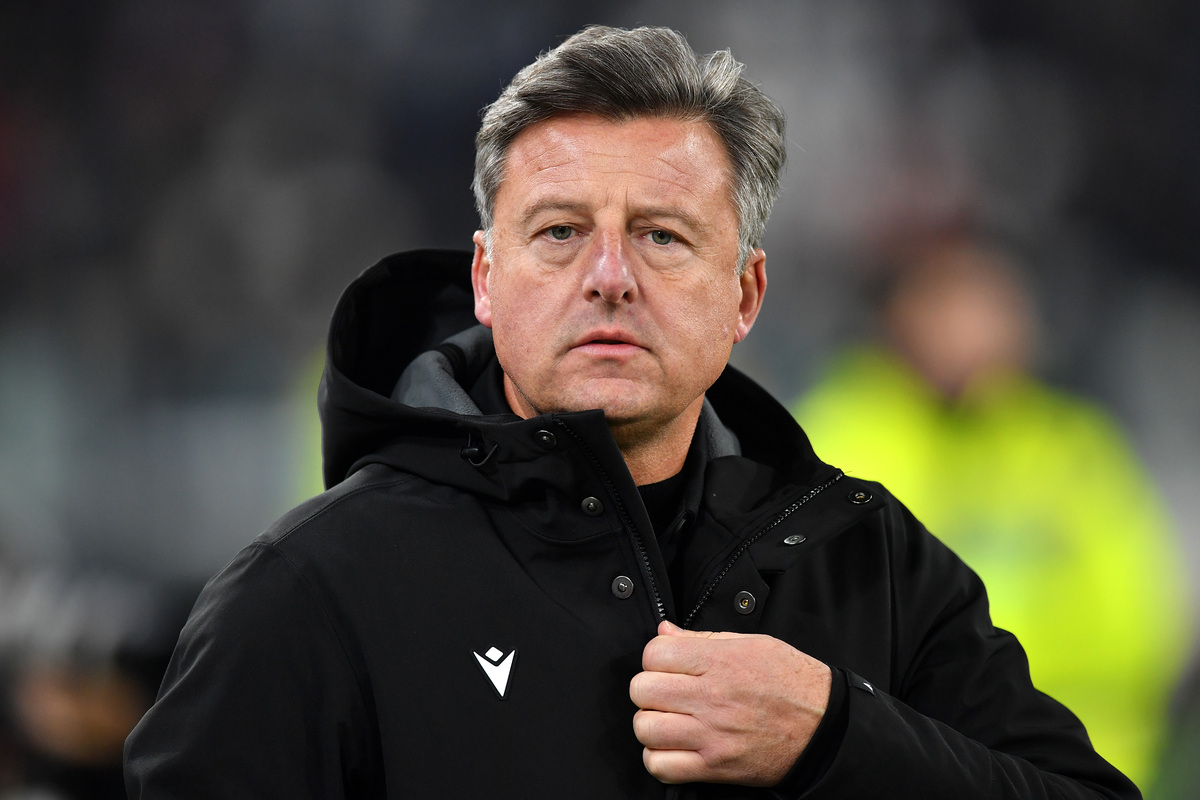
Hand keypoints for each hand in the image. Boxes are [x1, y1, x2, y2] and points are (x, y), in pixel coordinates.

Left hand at [629, 620, 830, 785]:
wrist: (824, 727)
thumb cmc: (792, 682)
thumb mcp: (753, 644)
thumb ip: (703, 637)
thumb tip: (665, 630)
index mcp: (720, 661)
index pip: (654, 653)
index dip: (654, 657)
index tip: (665, 665)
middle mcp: (712, 697)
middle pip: (642, 689)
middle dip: (648, 689)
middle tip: (664, 692)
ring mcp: (711, 734)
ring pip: (645, 728)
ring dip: (650, 724)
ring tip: (667, 720)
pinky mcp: (715, 766)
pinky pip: (661, 766)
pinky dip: (657, 758)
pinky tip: (672, 747)